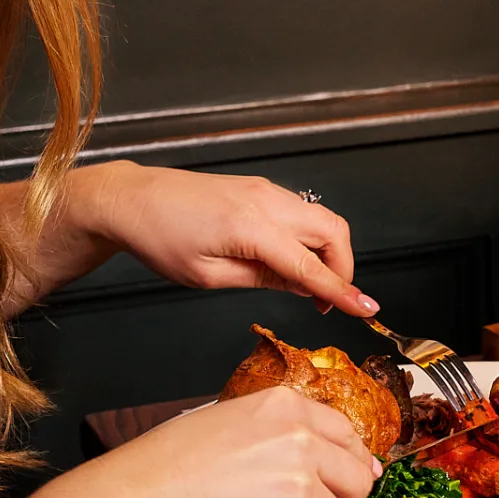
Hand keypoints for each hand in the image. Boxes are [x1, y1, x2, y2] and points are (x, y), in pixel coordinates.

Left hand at [79, 163, 376, 314]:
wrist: (131, 198)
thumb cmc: (159, 238)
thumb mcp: (208, 276)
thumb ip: (262, 280)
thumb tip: (303, 287)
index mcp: (251, 228)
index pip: (311, 265)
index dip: (343, 290)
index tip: (367, 309)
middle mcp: (266, 201)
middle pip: (334, 231)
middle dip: (344, 267)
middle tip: (329, 300)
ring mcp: (265, 190)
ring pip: (322, 219)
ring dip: (328, 252)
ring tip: (307, 285)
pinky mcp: (260, 188)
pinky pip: (301, 212)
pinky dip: (310, 238)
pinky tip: (290, 261)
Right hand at [93, 387, 379, 497]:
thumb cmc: (171, 464)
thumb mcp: (232, 420)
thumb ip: (284, 431)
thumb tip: (331, 454)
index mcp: (287, 407)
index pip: (347, 432)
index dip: (354, 459)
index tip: (356, 475)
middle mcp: (302, 439)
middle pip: (357, 478)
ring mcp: (303, 481)